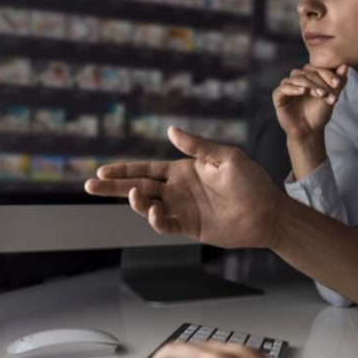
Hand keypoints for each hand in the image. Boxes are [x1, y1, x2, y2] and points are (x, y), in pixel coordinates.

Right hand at [84, 126, 283, 248]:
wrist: (267, 212)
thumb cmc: (251, 181)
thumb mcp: (225, 157)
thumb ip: (196, 146)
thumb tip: (170, 130)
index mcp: (182, 170)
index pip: (145, 169)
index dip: (123, 169)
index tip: (102, 169)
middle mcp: (177, 190)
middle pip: (137, 187)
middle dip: (113, 187)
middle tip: (90, 185)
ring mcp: (180, 209)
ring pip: (146, 206)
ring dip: (134, 201)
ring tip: (134, 195)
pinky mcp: (188, 227)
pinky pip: (163, 224)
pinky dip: (154, 220)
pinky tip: (154, 211)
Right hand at [273, 63, 348, 141]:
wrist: (309, 131)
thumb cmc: (319, 114)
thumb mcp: (331, 97)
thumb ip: (338, 82)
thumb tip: (345, 65)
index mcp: (309, 77)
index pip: (316, 68)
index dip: (327, 74)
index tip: (338, 83)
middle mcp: (297, 80)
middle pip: (307, 72)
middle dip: (320, 82)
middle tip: (328, 93)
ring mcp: (287, 87)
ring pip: (296, 78)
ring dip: (309, 84)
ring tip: (320, 94)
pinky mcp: (278, 96)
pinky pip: (284, 88)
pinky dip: (293, 88)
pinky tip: (303, 91)